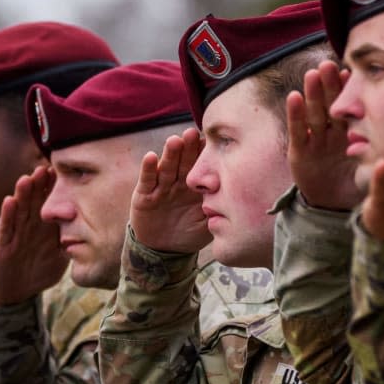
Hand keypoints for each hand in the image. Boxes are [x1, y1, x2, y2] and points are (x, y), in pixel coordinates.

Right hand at [0, 167, 67, 308]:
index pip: (50, 203)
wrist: (15, 292)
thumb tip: (94, 237)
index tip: (60, 172)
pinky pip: (5, 228)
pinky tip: (9, 201)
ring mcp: (15, 233)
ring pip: (20, 210)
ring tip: (27, 178)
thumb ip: (71, 245)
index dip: (53, 189)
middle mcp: (29, 226)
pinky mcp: (3, 244)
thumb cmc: (39, 271)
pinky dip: (7, 215)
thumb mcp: (59, 259)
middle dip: (39, 185)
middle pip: (34, 201)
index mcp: (44, 227)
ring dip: (23, 195)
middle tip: (44, 168)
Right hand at [129, 128, 211, 253]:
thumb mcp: (207, 224)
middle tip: (193, 132)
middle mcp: (178, 182)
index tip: (212, 141)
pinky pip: (147, 180)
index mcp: (196, 186)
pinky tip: (151, 156)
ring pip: (167, 168)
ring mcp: (161, 187)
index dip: (205, 154)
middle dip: (188, 147)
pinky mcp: (144, 195)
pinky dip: (148, 169)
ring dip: (170, 154)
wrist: (163, 250)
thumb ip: (218, 212)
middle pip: (184, 161)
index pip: (201, 166)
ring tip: (174, 140)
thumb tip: (239, 203)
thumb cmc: (189, 233)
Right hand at [287, 62, 365, 210]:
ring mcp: (314, 140)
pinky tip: (294, 96)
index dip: (348, 90)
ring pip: (314, 113)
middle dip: (328, 84)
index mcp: (349, 133)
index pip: (349, 108)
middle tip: (328, 64)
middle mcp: (330, 133)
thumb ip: (382, 153)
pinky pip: (298, 130)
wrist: (333, 207)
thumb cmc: (356, 186)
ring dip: (312, 93)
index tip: (350, 71)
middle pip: (329, 105)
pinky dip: (295, 114)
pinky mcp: (299, 152)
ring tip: (312, 74)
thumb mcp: (373, 168)